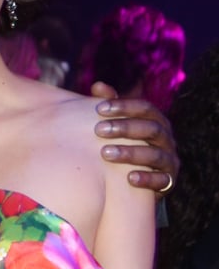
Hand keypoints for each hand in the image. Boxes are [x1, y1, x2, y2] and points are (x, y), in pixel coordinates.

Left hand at [92, 81, 178, 195]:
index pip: (145, 108)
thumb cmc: (126, 146)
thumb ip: (111, 108)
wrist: (139, 182)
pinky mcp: (169, 181)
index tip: (99, 108)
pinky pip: (161, 180)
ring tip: (105, 153)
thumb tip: (98, 86)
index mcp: (156, 121)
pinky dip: (146, 179)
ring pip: (155, 154)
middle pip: (151, 128)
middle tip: (99, 130)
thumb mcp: (119, 127)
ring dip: (130, 153)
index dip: (124, 106)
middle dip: (125, 128)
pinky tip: (129, 178)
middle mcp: (166, 139)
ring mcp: (170, 160)